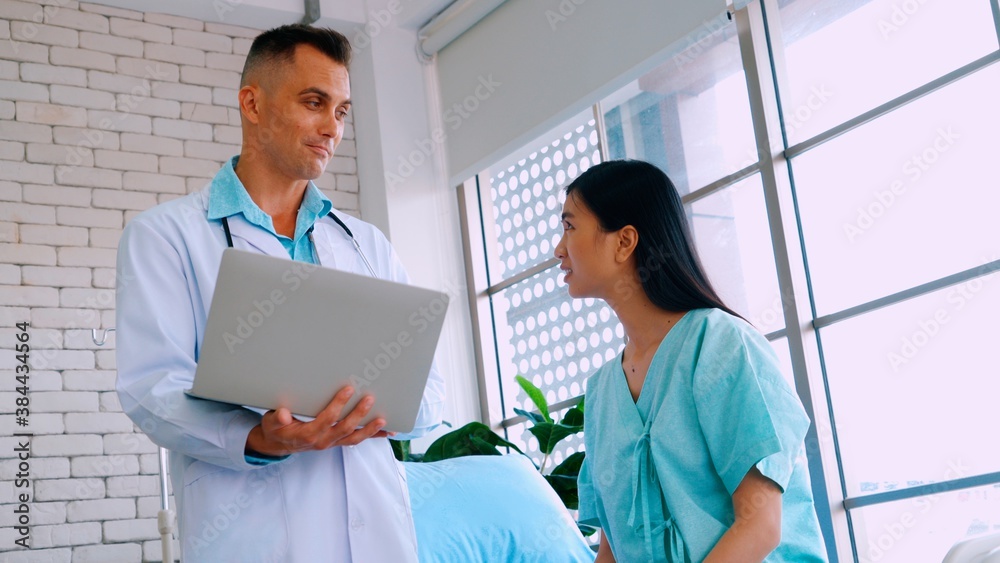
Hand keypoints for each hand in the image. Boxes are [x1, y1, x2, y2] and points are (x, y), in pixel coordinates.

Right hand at [245, 386, 389, 456]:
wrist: (279, 444)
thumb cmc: (277, 428)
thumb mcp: (272, 422)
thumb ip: (277, 418)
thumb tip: (284, 414)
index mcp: (307, 435)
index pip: (327, 419)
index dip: (338, 405)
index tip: (348, 389)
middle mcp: (322, 441)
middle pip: (344, 429)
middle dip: (358, 414)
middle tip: (370, 398)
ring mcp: (331, 443)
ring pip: (354, 438)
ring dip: (370, 429)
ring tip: (384, 420)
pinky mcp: (337, 442)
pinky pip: (356, 441)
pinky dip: (372, 436)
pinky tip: (386, 431)